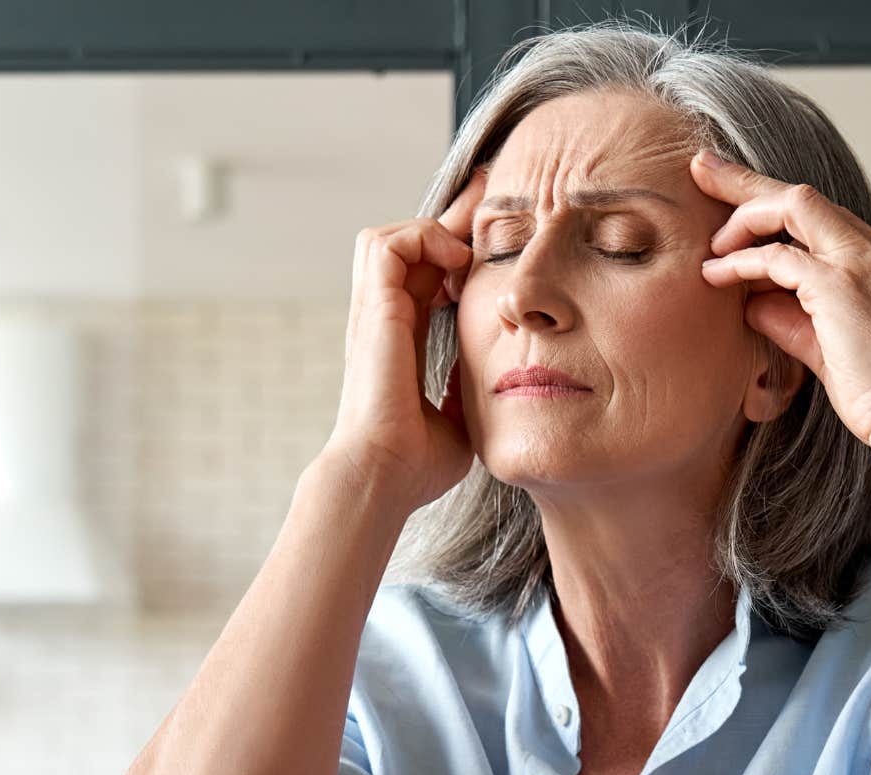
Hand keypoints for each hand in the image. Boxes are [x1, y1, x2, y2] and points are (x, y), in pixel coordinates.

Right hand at [321, 166, 488, 508]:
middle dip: (450, 220)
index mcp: (401, 341)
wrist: (385, 476)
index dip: (453, 252)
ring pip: (389, 237)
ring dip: (431, 230)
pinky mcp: (374, 310)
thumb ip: (469, 389)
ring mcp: (374, 313)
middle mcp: (383, 320)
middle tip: (490, 202)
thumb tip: (496, 378)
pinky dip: (422, 238)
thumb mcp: (458, 416)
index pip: (424, 277)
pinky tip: (456, 262)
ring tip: (467, 250)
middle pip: (408, 246)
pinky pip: (388, 244)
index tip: (493, 238)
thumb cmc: (416, 463)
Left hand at [690, 150, 870, 452]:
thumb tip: (750, 301)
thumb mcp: (830, 350)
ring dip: (743, 218)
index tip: (736, 202)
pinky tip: (716, 275)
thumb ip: (793, 319)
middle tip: (701, 166)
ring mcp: (867, 261)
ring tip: (710, 244)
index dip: (776, 207)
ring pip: (793, 205)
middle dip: (747, 180)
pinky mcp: (843, 283)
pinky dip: (743, 261)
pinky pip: (778, 256)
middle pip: (805, 195)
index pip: (824, 218)